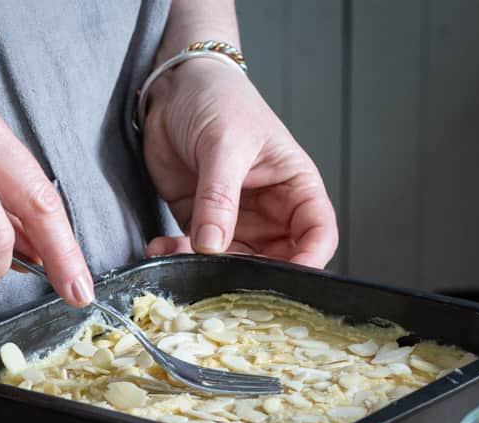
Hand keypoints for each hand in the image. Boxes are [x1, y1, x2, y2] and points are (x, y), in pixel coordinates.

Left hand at [142, 60, 337, 266]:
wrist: (173, 88)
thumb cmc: (217, 100)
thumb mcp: (224, 145)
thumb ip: (219, 198)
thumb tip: (212, 246)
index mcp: (296, 187)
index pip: (318, 232)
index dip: (310, 259)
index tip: (289, 279)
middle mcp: (272, 211)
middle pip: (276, 260)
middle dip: (251, 275)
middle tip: (220, 278)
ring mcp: (236, 222)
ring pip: (233, 264)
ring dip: (206, 269)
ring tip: (176, 252)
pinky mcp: (202, 224)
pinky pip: (197, 254)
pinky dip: (178, 257)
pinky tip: (161, 248)